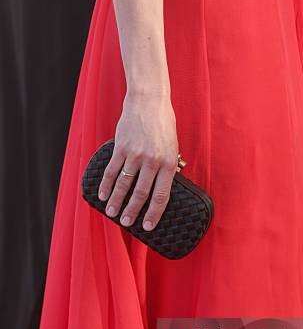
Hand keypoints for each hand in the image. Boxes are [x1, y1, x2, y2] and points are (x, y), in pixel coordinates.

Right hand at [98, 92, 178, 231]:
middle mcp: (152, 161)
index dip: (154, 213)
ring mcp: (135, 154)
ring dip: (117, 202)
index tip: (148, 226)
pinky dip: (106, 185)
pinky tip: (103, 195)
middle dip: (133, 212)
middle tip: (127, 223)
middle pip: (141, 194)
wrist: (148, 101)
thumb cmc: (163, 125)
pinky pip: (112, 170)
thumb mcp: (173, 147)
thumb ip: (168, 168)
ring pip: (124, 184)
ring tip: (112, 213)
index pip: (161, 196)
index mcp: (168, 163)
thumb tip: (163, 188)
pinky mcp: (121, 147)